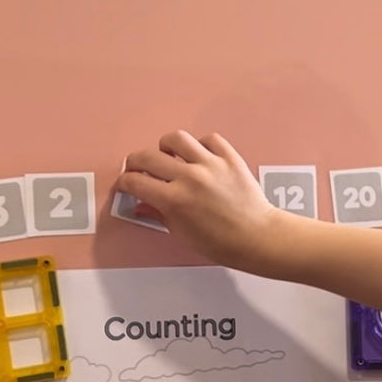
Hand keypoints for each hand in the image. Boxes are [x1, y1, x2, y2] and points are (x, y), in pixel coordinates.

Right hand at [114, 131, 283, 269]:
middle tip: (138, 167)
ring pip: (177, 138)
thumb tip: (141, 204)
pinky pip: (209, 139)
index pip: (136, 181)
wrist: (256, 236)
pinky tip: (199, 156)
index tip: (126, 182)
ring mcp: (211, 164)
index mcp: (174, 200)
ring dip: (166, 146)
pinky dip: (200, 145)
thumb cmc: (220, 242)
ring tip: (168, 156)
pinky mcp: (229, 157)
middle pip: (148, 156)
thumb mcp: (181, 233)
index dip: (125, 181)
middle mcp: (190, 177)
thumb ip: (158, 214)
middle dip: (136, 162)